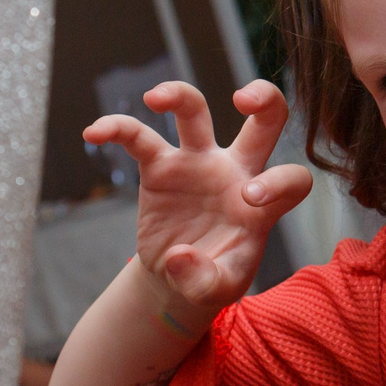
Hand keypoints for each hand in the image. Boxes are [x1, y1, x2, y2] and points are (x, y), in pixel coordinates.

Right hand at [85, 79, 313, 319]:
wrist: (178, 277)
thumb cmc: (211, 276)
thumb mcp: (217, 290)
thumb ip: (206, 281)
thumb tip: (180, 256)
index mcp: (263, 202)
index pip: (292, 179)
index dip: (280, 182)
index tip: (250, 199)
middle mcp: (236, 172)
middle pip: (263, 123)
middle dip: (266, 99)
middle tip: (246, 97)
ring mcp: (198, 163)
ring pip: (195, 113)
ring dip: (179, 95)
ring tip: (156, 97)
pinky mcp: (161, 167)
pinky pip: (139, 138)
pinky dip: (117, 130)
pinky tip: (94, 133)